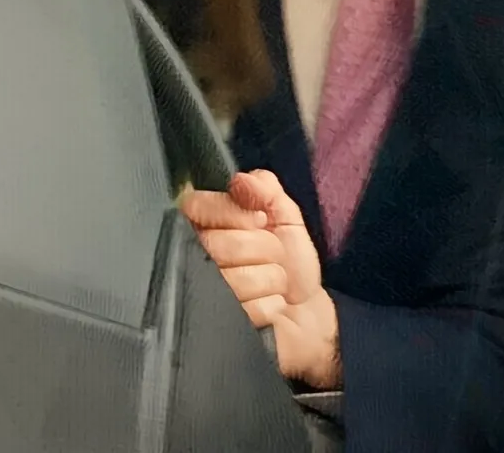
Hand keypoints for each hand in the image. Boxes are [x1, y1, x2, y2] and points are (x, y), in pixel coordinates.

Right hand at [181, 170, 340, 388]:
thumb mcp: (284, 213)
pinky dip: (270, 305)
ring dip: (270, 278)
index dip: (234, 212)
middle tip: (271, 255)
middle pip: (221, 244)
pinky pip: (247, 309)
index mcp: (208, 224)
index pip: (196, 206)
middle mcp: (198, 257)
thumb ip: (265, 188)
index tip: (260, 219)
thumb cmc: (291, 260)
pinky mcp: (219, 324)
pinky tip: (269, 304)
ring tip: (272, 280)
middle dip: (264, 248)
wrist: (307, 310)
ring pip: (236, 278)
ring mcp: (205, 293)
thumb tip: (240, 180)